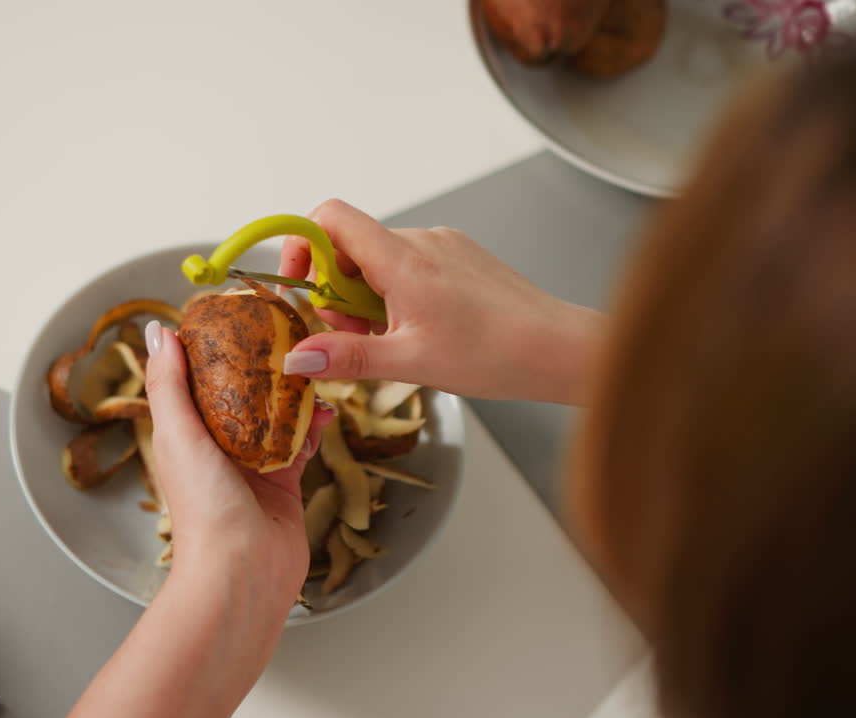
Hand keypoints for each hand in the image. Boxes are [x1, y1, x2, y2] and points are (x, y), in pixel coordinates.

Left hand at [143, 320, 335, 604]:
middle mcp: (216, 447)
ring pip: (275, 414)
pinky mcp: (284, 481)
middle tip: (282, 334)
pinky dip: (313, 425)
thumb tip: (158, 331)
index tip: (233, 315)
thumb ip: (169, 382)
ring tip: (309, 368)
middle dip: (260, 365)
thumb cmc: (204, 509)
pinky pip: (301, 442)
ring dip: (291, 392)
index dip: (211, 347)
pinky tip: (326, 410)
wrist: (242, 571)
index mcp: (184, 434)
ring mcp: (252, 464)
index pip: (195, 379)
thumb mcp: (178, 433)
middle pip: (240, 393)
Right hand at [279, 199, 603, 404]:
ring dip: (368, 297)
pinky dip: (397, 294)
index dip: (302, 244)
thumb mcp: (409, 362)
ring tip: (391, 340)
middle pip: (351, 245)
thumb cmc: (495, 353)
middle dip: (337, 290)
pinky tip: (418, 330)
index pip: (331, 217)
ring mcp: (444, 246)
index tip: (302, 286)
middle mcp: (421, 241)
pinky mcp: (461, 257)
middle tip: (352, 335)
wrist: (558, 349)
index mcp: (403, 259)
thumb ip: (347, 357)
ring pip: (381, 259)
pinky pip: (410, 265)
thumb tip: (297, 357)